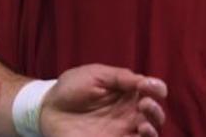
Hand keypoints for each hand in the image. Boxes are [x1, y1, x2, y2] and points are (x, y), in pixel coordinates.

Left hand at [40, 64, 167, 136]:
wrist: (48, 108)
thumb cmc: (71, 88)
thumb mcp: (95, 75)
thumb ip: (120, 77)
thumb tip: (146, 81)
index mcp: (126, 92)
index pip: (152, 92)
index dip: (157, 89)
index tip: (153, 88)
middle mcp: (128, 112)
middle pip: (155, 115)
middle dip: (156, 111)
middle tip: (144, 104)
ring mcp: (122, 130)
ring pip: (150, 134)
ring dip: (153, 129)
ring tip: (143, 124)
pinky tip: (138, 133)